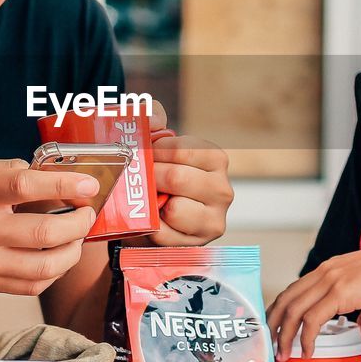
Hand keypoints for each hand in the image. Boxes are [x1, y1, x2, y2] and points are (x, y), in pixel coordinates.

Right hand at [0, 158, 97, 294]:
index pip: (27, 186)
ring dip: (73, 250)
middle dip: (79, 223)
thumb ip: (12, 171)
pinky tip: (57, 256)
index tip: (89, 185)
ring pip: (45, 266)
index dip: (65, 185)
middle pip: (45, 233)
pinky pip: (32, 285)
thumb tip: (54, 178)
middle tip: (85, 213)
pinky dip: (54, 271)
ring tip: (76, 237)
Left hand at [135, 100, 232, 246]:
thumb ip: (153, 118)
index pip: (180, 149)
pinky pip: (165, 234)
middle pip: (177, 178)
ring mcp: (214, 220)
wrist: (154, 215)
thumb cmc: (158, 174)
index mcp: (216, 159)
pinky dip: (152, 227)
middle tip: (138, 178)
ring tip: (149, 199)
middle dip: (149, 177)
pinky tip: (152, 220)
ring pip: (175, 209)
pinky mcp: (199, 243)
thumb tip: (152, 120)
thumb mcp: (155, 140)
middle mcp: (223, 189)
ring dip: (153, 204)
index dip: (153, 152)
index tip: (143, 155)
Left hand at [267, 238, 360, 360]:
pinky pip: (312, 319)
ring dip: (285, 335)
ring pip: (294, 310)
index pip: (293, 289)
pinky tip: (307, 351)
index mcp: (328, 270)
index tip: (274, 327)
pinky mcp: (339, 293)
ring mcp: (329, 281)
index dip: (280, 309)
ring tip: (283, 354)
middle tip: (271, 345)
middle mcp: (323, 272)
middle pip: (286, 299)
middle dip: (274, 324)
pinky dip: (306, 338)